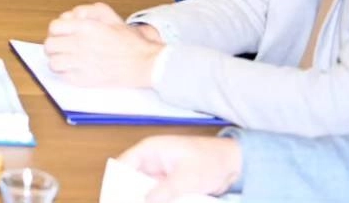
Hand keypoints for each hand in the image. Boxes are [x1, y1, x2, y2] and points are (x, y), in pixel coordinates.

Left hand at [44, 2, 164, 87]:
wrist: (146, 64)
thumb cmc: (131, 42)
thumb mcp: (112, 18)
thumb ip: (89, 11)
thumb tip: (72, 16)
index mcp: (86, 28)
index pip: (54, 27)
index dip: (56, 31)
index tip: (61, 35)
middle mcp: (80, 44)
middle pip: (50, 45)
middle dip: (55, 46)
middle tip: (61, 48)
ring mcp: (81, 63)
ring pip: (53, 63)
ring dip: (57, 61)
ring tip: (66, 61)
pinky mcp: (85, 80)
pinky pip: (64, 76)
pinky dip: (65, 74)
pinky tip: (74, 71)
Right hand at [117, 135, 241, 202]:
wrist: (235, 164)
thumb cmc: (211, 161)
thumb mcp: (187, 177)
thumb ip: (165, 191)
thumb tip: (144, 202)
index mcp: (149, 151)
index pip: (123, 165)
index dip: (115, 182)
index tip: (113, 198)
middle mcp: (150, 162)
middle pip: (130, 181)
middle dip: (129, 195)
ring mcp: (159, 175)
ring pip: (143, 192)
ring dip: (143, 199)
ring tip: (142, 202)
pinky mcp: (169, 187)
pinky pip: (156, 197)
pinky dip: (155, 202)